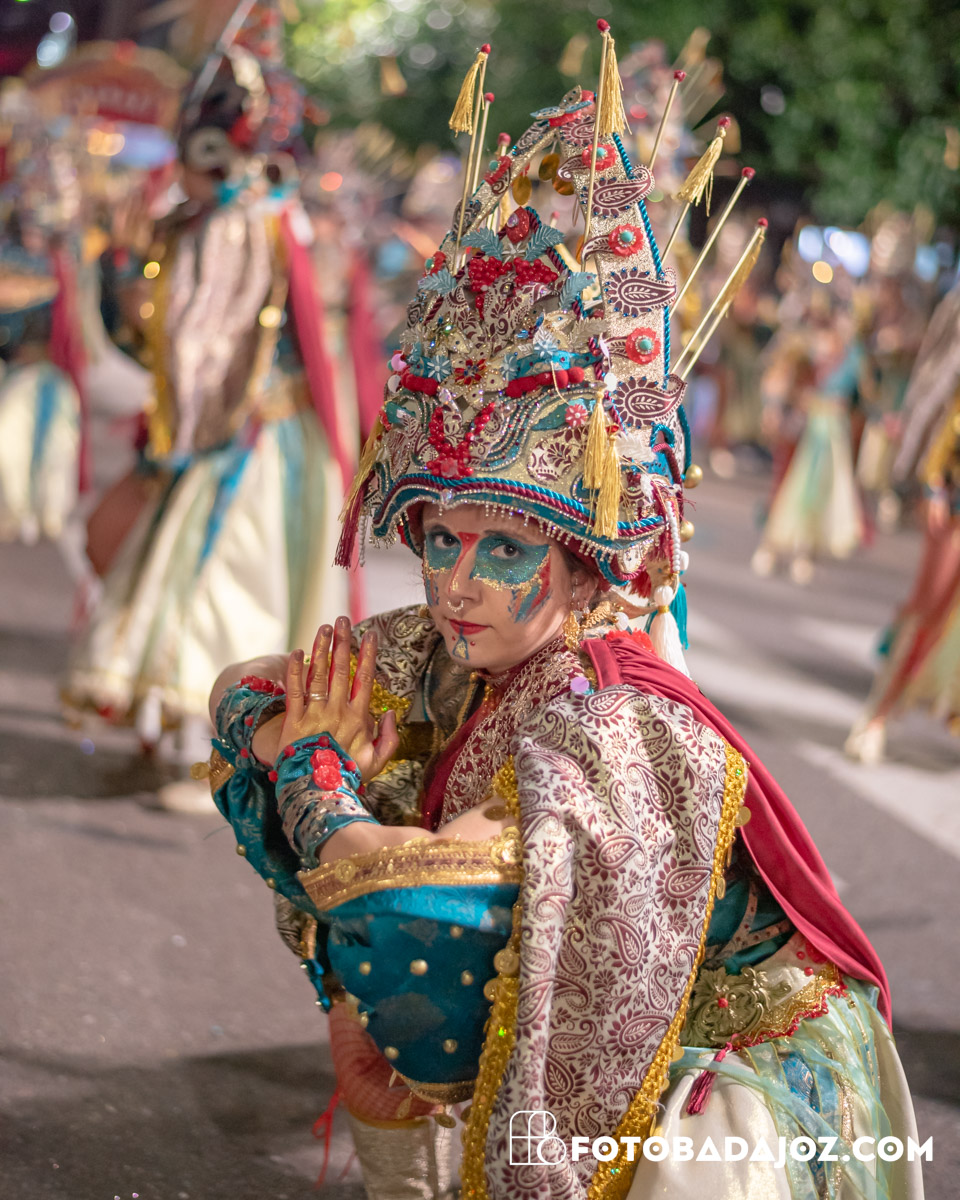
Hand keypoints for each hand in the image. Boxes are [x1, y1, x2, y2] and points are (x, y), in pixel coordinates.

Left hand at [278, 616, 398, 783]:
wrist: (318, 790)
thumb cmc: (349, 775)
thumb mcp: (378, 761)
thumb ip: (390, 737)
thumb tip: (391, 713)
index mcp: (358, 718)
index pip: (364, 679)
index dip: (367, 655)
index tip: (370, 635)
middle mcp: (336, 711)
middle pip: (340, 670)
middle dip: (342, 642)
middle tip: (342, 619)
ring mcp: (314, 714)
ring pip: (317, 675)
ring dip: (321, 649)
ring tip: (324, 627)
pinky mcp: (293, 720)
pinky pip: (293, 691)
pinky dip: (294, 671)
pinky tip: (297, 652)